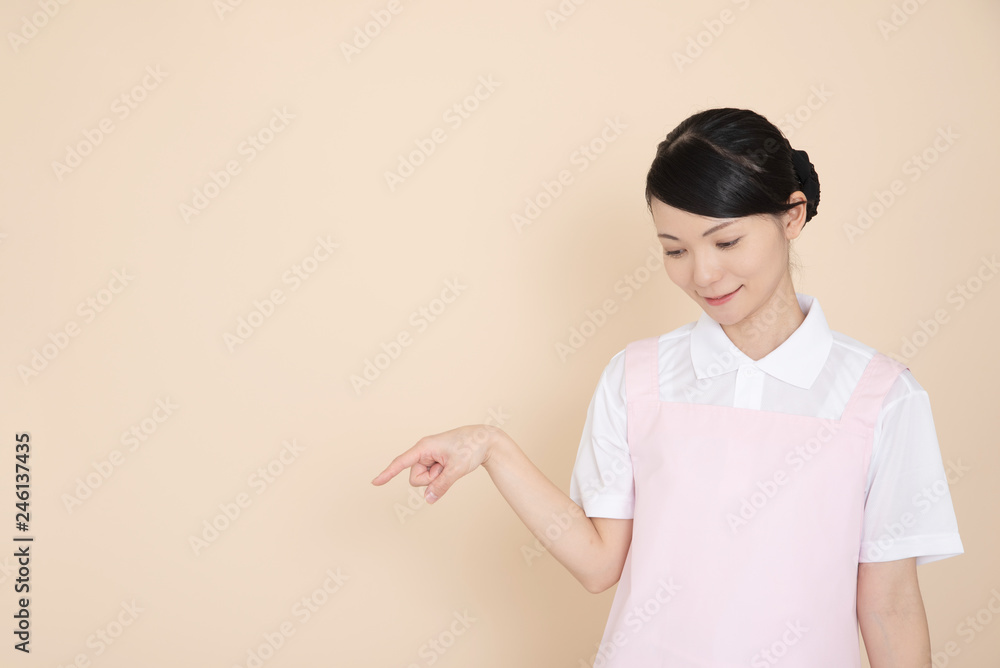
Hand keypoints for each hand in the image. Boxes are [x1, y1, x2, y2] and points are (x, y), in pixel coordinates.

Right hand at [370, 424, 499, 503]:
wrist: (486, 439)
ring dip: (438, 477)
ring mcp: (430, 456)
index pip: (401, 462)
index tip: (375, 482)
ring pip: (424, 479)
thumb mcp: (457, 468)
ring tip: (452, 465)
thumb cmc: (471, 447)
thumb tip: (428, 499)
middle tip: (448, 469)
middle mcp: (424, 451)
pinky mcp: (436, 461)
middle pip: (415, 478)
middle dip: (430, 480)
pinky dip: (442, 476)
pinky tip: (452, 466)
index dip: (388, 473)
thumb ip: (442, 485)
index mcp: (424, 447)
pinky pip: (433, 476)